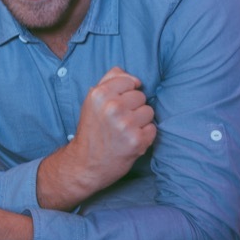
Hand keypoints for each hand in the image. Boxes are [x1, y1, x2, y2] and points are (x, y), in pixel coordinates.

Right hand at [39, 66, 156, 208]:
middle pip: (141, 96)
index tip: (116, 104)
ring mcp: (125, 124)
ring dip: (140, 122)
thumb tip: (129, 75)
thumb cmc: (92, 130)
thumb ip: (108, 81)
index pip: (130, 81)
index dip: (125, 93)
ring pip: (149, 111)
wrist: (86, 163)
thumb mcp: (91, 101)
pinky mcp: (137, 140)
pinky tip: (130, 141)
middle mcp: (112, 107)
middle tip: (118, 121)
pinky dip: (144, 135)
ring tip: (124, 131)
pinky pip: (152, 129)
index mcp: (99, 94)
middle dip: (133, 108)